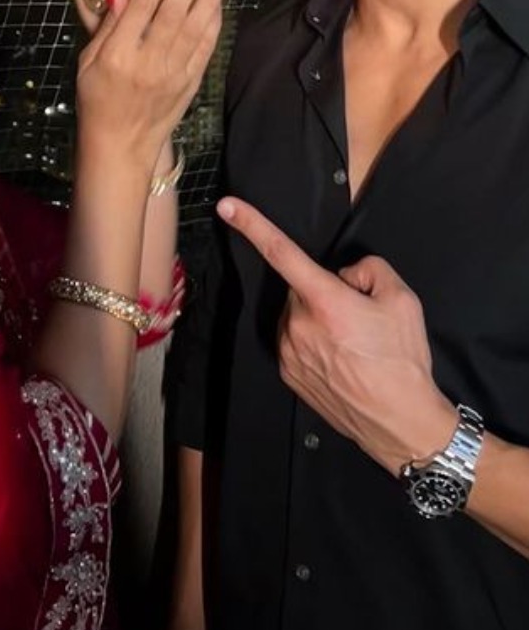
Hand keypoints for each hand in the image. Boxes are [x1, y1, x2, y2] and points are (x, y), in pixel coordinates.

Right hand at [76, 0, 227, 174]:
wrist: (120, 145)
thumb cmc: (97, 100)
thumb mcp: (88, 62)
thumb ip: (107, 26)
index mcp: (117, 54)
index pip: (143, 5)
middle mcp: (148, 62)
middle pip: (174, 11)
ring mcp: (172, 74)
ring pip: (195, 27)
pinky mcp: (189, 84)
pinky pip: (205, 48)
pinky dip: (213, 24)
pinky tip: (218, 4)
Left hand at [216, 197, 455, 473]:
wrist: (400, 423)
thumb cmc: (402, 359)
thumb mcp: (403, 299)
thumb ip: (370, 269)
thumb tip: (346, 275)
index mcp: (324, 300)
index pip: (281, 252)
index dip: (252, 224)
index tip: (225, 206)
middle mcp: (297, 324)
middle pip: (302, 289)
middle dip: (324, 292)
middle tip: (359, 317)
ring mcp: (289, 352)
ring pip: (298, 316)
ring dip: (317, 319)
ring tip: (354, 345)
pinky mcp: (288, 374)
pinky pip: (295, 342)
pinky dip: (313, 343)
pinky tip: (342, 361)